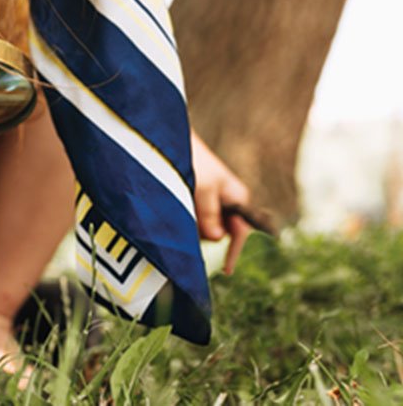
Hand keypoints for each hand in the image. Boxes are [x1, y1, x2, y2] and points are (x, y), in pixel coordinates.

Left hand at [191, 130, 251, 274]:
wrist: (174, 142)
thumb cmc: (193, 161)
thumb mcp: (202, 188)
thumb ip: (209, 214)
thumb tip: (217, 239)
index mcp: (238, 198)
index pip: (240, 233)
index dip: (233, 253)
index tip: (226, 271)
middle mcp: (229, 202)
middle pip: (222, 234)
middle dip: (205, 235)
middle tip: (188, 223)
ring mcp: (214, 202)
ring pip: (207, 228)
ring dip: (194, 227)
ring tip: (181, 208)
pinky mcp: (198, 200)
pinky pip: (196, 220)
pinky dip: (187, 220)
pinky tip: (178, 208)